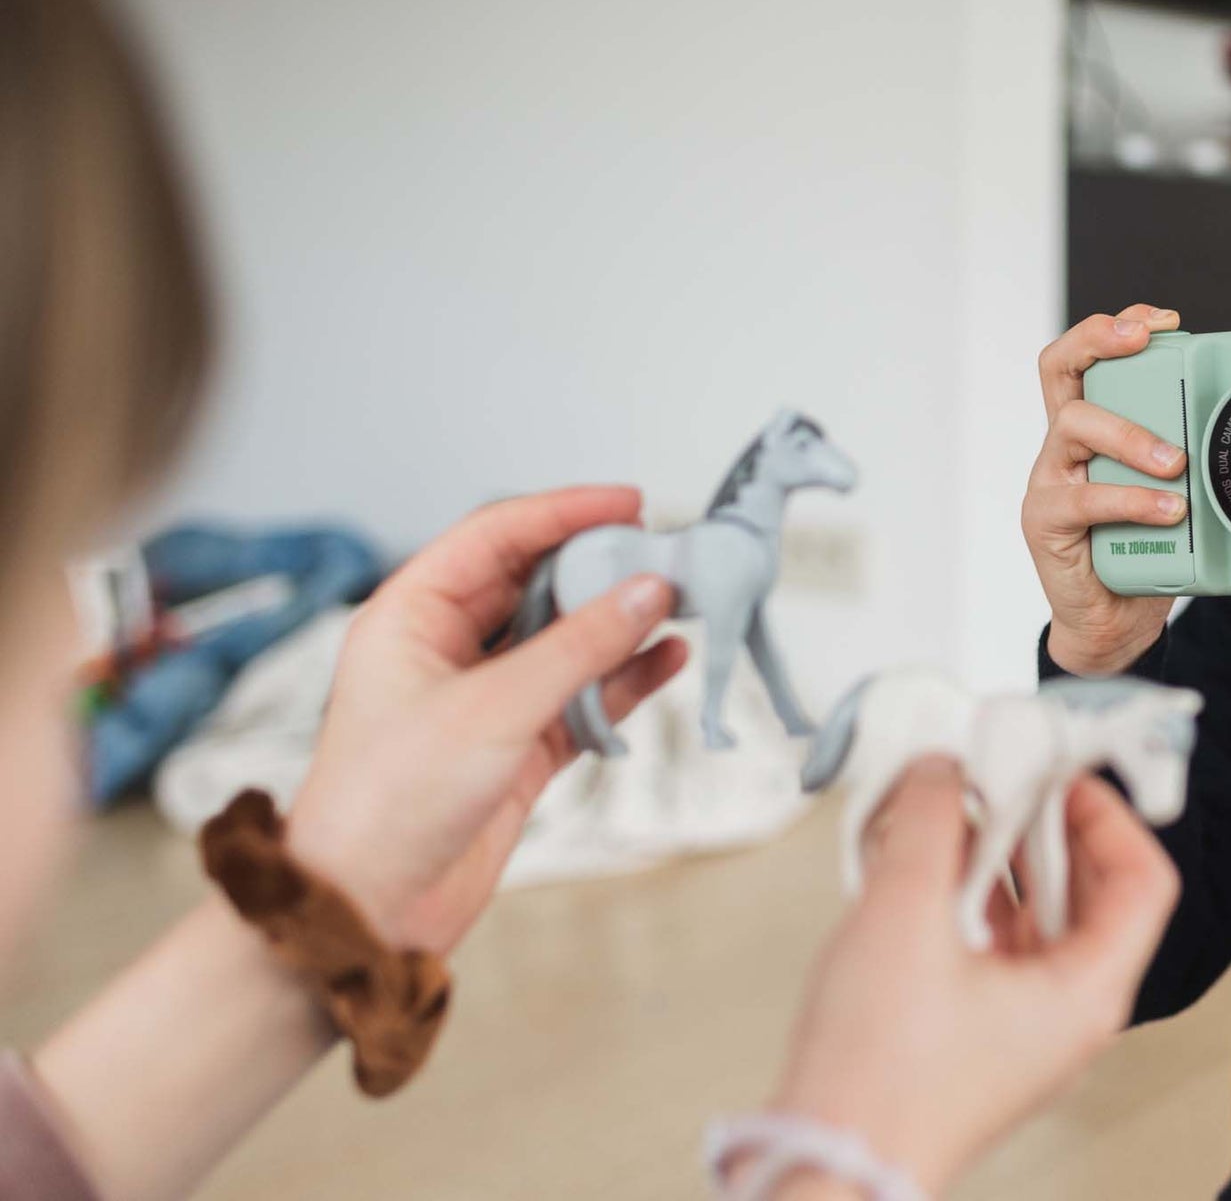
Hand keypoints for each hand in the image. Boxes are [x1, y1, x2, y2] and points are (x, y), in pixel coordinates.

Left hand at [285, 486, 688, 951]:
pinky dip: (624, 680)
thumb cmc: (391, 801)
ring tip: (683, 603)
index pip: (496, 536)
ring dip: (621, 624)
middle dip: (602, 568)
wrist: (366, 908)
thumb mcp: (494, 709)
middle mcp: (447, 649)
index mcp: (411, 615)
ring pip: (566, 641)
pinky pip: (582, 697)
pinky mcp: (518, 748)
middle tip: (667, 556)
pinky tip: (668, 661)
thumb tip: (650, 592)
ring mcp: (486, 699)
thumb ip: (580, 648)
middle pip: (536, 583)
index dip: (565, 512)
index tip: (631, 503)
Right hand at [762, 758, 1178, 1193]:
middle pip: (1088, 893)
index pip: (1143, 879)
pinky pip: (994, 949)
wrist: (827, 1165)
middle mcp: (1068, 1014)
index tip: (1057, 773)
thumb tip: (944, 770)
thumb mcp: (904, 913)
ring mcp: (1023, 1029)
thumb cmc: (877, 1075)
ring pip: (1036, 920)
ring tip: (946, 816)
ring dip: (996, 860)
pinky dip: (965, 900)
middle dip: (1040, 828)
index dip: (1107, 814)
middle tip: (997, 780)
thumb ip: (930, 821)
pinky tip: (916, 870)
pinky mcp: (976, 1036)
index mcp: (1086, 992)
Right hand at [1025, 304, 1187, 674]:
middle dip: (1101, 342)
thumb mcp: (1171, 489)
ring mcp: (1050, 481)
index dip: (1112, 328)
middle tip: (1147, 344)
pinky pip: (1084, 499)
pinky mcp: (1046, 522)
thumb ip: (1190, 453)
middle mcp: (1063, 447)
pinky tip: (1166, 510)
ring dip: (1131, 434)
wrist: (1114, 622)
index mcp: (1090, 429)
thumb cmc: (1143, 550)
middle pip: (1059, 369)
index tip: (1160, 320)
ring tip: (1175, 461)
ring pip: (1073, 425)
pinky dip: (1131, 501)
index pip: (1084, 358)